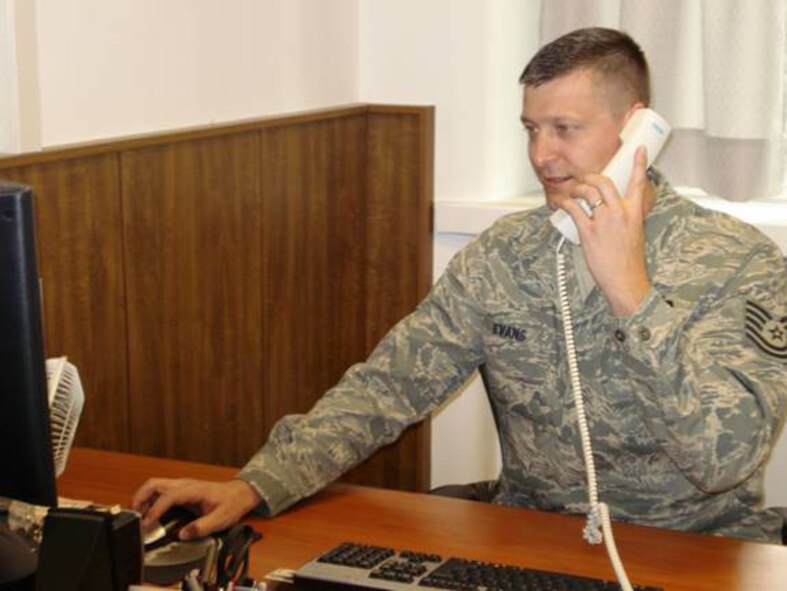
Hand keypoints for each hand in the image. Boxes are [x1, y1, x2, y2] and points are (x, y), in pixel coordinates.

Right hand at [132, 477, 261, 539]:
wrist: (239, 494)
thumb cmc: (231, 503)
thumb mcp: (220, 518)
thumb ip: (202, 527)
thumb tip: (182, 534)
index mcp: (193, 490)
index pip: (168, 496)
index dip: (155, 509)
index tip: (147, 523)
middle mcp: (184, 484)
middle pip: (154, 484)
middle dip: (140, 498)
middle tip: (135, 517)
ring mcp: (181, 485)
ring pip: (154, 485)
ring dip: (143, 499)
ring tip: (140, 517)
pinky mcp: (180, 489)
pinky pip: (159, 491)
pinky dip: (149, 500)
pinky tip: (150, 514)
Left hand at [559, 146, 652, 315]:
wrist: (625, 281)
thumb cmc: (629, 262)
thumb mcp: (635, 234)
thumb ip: (626, 218)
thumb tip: (615, 211)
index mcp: (635, 213)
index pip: (639, 183)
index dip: (639, 163)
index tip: (639, 149)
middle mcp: (620, 213)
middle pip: (604, 182)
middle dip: (591, 176)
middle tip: (585, 179)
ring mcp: (604, 221)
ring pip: (588, 191)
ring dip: (577, 189)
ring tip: (573, 193)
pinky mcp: (588, 231)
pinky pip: (573, 209)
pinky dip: (565, 203)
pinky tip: (562, 204)